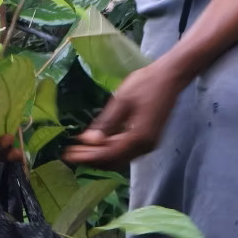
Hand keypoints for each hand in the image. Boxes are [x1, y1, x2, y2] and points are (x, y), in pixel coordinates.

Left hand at [64, 61, 185, 166]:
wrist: (169, 77)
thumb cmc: (145, 84)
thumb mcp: (122, 100)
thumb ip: (106, 122)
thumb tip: (89, 141)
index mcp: (138, 138)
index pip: (108, 154)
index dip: (87, 156)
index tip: (68, 155)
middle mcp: (145, 147)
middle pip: (114, 160)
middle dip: (91, 159)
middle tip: (70, 155)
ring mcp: (149, 144)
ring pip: (120, 158)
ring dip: (100, 156)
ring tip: (81, 151)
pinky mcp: (149, 139)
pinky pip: (127, 152)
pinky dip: (111, 150)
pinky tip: (99, 144)